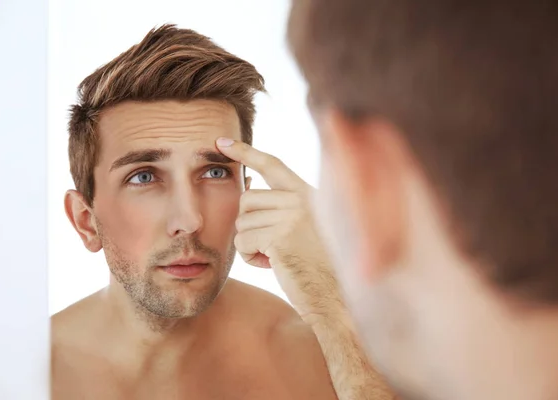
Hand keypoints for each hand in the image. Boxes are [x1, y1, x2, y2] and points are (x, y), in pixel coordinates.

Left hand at [216, 137, 341, 317]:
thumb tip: (246, 188)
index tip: (222, 141)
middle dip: (248, 224)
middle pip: (247, 199)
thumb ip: (281, 206)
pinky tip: (272, 264)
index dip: (246, 152)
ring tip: (275, 256)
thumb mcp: (304, 227)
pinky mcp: (281, 236)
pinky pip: (242, 241)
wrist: (335, 296)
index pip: (272, 164)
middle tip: (268, 244)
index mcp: (308, 193)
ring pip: (242, 222)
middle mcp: (302, 199)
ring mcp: (292, 215)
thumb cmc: (318, 266)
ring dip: (250, 243)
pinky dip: (249, 257)